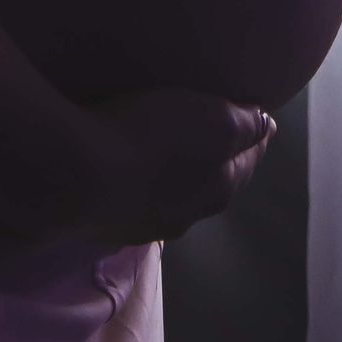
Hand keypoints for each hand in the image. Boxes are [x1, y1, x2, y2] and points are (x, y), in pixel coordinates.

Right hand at [68, 86, 276, 248]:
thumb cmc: (150, 138)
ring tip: (168, 150)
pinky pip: (138, 202)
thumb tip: (266, 126)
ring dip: (177, 176)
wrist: (75, 176)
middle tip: (215, 132)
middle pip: (214, 182)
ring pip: (175, 197)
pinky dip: (143, 185)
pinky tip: (131, 174)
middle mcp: (189, 215)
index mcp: (220, 189)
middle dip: (218, 159)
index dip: (255, 136)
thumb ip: (245, 124)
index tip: (258, 116)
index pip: (249, 160)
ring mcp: (146, 225)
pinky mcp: (108, 226)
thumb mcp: (213, 120)